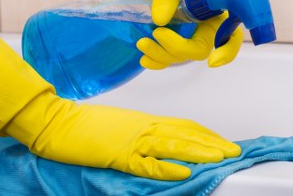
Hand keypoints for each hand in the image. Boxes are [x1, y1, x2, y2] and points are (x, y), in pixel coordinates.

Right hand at [0, 16, 240, 180]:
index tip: (223, 142)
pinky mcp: (118, 154)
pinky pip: (146, 163)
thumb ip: (144, 133)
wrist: (58, 120)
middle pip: (185, 133)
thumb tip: (163, 144)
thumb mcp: (122, 126)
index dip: (206, 134)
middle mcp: (145, 127)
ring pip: (172, 145)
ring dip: (198, 151)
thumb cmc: (88, 124)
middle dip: (212, 143)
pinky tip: (183, 172)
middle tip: (234, 151)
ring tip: (220, 158)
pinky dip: (166, 167)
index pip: (184, 125)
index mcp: (147, 120)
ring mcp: (133, 140)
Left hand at [69, 0, 242, 66]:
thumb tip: (162, 20)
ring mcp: (187, 29)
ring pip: (181, 55)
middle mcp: (204, 21)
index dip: (227, 51)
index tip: (212, 62)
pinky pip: (169, 55)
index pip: (231, 34)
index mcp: (213, 7)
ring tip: (141, 44)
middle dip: (177, 50)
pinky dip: (157, 61)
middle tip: (154, 35)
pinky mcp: (172, 33)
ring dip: (162, 56)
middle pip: (199, 49)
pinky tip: (145, 58)